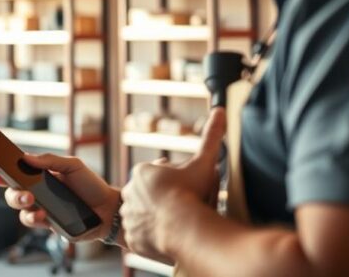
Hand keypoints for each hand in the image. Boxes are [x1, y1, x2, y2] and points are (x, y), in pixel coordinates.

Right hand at [0, 152, 119, 241]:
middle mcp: (37, 192)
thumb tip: (26, 157)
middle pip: (11, 191)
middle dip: (10, 190)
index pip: (15, 172)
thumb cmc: (91, 185)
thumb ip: (50, 160)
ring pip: (18, 208)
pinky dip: (34, 217)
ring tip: (31, 200)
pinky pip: (32, 221)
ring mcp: (41, 208)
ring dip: (20, 204)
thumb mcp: (73, 165)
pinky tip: (44, 214)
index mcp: (40, 175)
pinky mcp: (48, 224)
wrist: (108, 209)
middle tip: (22, 190)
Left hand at [121, 108, 226, 260]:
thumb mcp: (204, 162)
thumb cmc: (193, 193)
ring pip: (143, 216)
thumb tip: (220, 110)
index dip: (173, 180)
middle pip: (149, 195)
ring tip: (174, 224)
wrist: (184, 228)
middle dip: (162, 199)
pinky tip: (165, 238)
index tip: (184, 187)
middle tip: (181, 207)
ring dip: (154, 218)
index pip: (158, 174)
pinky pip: (140, 237)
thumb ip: (211, 137)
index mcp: (142, 172)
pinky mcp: (131, 238)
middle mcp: (129, 192)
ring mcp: (128, 217)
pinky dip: (150, 237)